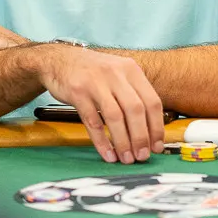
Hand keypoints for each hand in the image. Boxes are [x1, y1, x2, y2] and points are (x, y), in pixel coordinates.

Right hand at [36, 45, 163, 164]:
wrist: (60, 59)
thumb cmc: (93, 71)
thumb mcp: (118, 74)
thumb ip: (134, 95)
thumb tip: (150, 131)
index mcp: (131, 70)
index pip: (152, 101)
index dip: (157, 127)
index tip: (157, 146)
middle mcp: (115, 73)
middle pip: (135, 109)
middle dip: (141, 137)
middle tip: (142, 156)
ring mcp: (95, 82)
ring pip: (115, 116)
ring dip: (123, 142)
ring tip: (126, 158)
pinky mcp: (77, 92)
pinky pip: (92, 121)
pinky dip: (102, 141)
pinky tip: (108, 153)